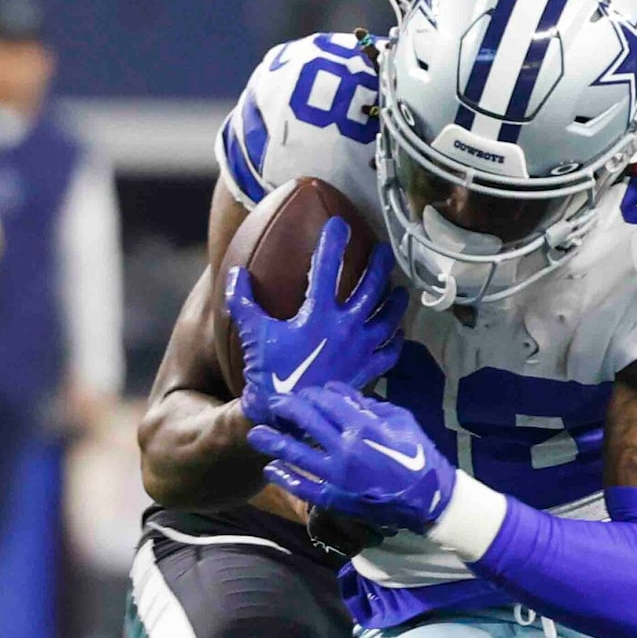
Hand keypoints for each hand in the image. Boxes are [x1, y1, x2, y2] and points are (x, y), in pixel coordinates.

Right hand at [227, 220, 404, 407]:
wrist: (289, 413)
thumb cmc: (270, 372)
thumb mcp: (252, 332)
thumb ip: (243, 300)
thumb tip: (236, 273)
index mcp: (319, 313)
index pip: (328, 267)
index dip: (333, 242)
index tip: (340, 224)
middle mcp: (347, 328)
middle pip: (372, 288)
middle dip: (380, 264)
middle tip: (384, 250)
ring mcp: (361, 349)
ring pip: (389, 318)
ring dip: (395, 301)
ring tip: (400, 289)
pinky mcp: (367, 370)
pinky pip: (390, 352)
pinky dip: (396, 340)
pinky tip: (397, 333)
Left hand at [246, 383, 455, 532]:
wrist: (430, 499)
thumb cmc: (419, 456)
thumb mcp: (401, 421)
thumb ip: (370, 406)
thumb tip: (342, 395)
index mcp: (363, 425)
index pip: (326, 400)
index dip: (311, 393)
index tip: (304, 393)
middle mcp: (344, 448)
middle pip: (304, 420)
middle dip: (286, 408)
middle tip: (275, 404)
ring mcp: (336, 475)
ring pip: (294, 452)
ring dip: (272, 440)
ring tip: (257, 433)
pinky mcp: (334, 497)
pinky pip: (302, 485)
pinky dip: (284, 477)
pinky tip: (271, 468)